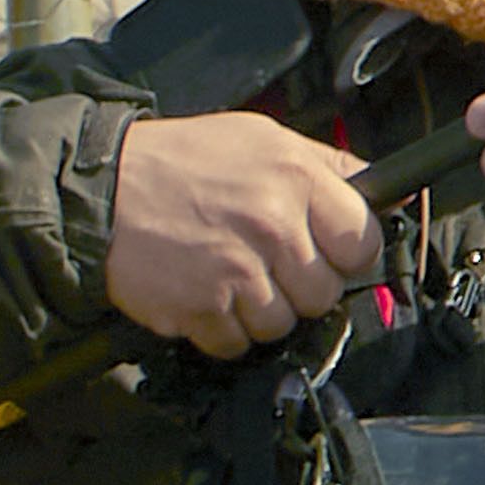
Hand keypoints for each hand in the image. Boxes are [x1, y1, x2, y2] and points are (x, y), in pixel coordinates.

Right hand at [104, 112, 375, 358]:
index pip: (364, 242)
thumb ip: (326, 164)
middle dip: (300, 286)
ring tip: (228, 275)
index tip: (327, 251)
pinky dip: (221, 330)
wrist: (97, 190)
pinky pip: (237, 344)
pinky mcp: (203, 309)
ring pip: (283, 324)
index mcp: (297, 179)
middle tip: (265, 263)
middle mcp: (274, 226)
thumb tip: (387, 188)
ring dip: (260, 312)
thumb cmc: (179, 161)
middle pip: (325, 293)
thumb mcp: (260, 139)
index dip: (347, 253)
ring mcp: (239, 272)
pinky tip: (203, 294)